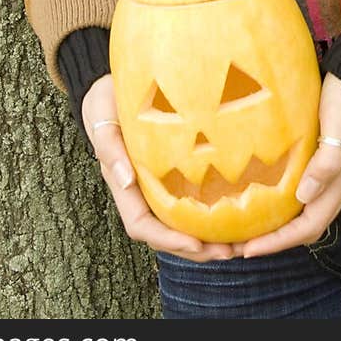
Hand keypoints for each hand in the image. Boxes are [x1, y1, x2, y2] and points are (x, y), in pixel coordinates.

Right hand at [83, 73, 240, 262]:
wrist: (110, 89)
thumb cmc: (105, 100)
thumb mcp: (103, 116)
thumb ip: (110, 146)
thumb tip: (125, 181)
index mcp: (122, 183)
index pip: (141, 225)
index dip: (168, 239)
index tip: (196, 244)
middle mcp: (138, 192)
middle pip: (163, 234)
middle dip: (195, 249)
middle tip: (230, 252)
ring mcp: (153, 186)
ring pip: (177, 224)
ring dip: (205, 239)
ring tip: (238, 243)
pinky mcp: (169, 175)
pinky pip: (186, 203)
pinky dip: (206, 216)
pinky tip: (232, 215)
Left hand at [231, 72, 340, 258]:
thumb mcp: (339, 123)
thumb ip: (327, 160)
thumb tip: (304, 195)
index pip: (310, 226)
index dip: (279, 241)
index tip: (249, 249)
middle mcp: (338, 183)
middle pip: (305, 226)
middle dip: (274, 239)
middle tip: (240, 244)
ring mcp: (332, 172)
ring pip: (304, 211)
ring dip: (277, 223)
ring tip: (246, 225)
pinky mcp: (324, 159)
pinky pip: (302, 192)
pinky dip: (282, 202)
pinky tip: (263, 193)